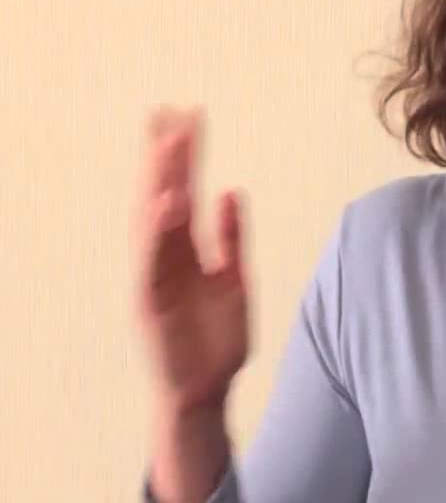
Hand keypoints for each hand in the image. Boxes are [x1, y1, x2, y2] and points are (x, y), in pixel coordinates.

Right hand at [132, 107, 248, 417]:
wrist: (205, 389)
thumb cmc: (217, 337)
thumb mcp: (235, 278)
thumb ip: (233, 237)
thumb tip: (233, 190)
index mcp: (187, 250)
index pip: (184, 190)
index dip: (185, 154)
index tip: (189, 114)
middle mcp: (166, 258)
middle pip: (162, 197)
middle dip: (165, 156)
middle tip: (168, 112)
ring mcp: (156, 279)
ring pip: (153, 223)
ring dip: (160, 184)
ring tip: (168, 146)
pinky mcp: (153, 303)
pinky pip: (154, 262)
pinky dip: (158, 232)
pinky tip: (167, 203)